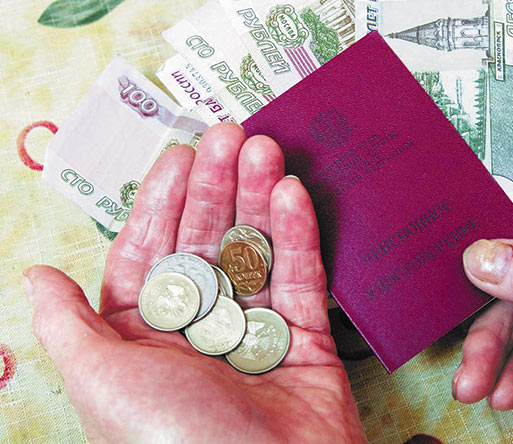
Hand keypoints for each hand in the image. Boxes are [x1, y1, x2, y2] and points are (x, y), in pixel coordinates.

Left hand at [22, 123, 365, 443]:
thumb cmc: (173, 442)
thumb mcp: (104, 381)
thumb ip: (69, 324)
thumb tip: (35, 275)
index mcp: (145, 339)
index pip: (150, 252)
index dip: (163, 201)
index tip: (180, 157)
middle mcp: (198, 331)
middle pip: (206, 243)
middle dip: (217, 187)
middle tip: (230, 135)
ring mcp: (254, 332)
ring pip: (255, 252)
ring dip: (259, 198)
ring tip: (264, 150)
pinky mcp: (304, 339)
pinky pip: (300, 279)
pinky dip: (297, 236)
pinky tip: (290, 194)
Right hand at [453, 131, 512, 413]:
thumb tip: (481, 259)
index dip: (496, 159)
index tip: (445, 175)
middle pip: (509, 244)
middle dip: (478, 287)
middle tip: (445, 310)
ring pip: (512, 301)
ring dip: (490, 344)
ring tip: (471, 383)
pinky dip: (511, 364)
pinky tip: (501, 389)